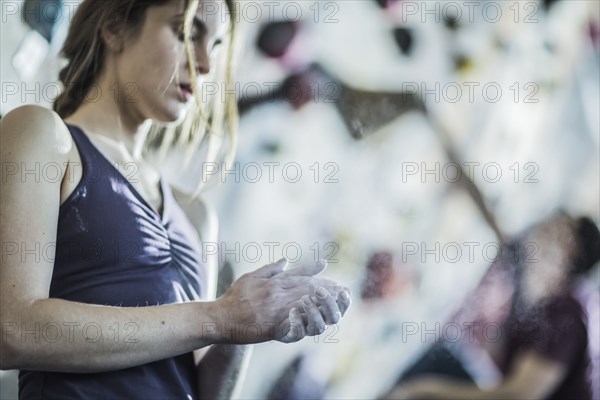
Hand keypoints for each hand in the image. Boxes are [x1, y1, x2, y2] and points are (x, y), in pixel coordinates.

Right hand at [216, 258, 350, 343]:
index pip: (299, 274)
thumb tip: (285, 261)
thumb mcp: (250, 277)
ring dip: (324, 302)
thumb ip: (270, 269)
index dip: (315, 272)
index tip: (327, 269)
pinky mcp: (274, 325)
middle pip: (308, 287)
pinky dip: (311, 319)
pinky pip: (298, 321)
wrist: (219, 318)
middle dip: (327, 288)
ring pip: (307, 302)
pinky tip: (322, 319)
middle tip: (341, 289)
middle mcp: (277, 292)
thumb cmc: (232, 299)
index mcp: (273, 282)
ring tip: (338, 302)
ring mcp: (276, 308)